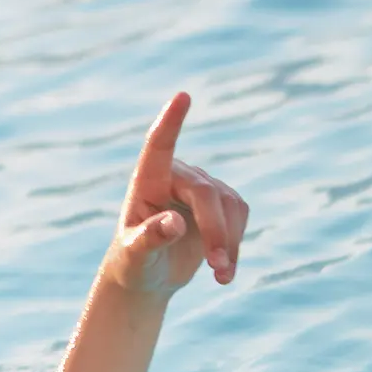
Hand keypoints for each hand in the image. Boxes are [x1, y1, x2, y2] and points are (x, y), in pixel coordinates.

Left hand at [102, 93, 249, 296]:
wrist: (147, 274)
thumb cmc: (131, 262)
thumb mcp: (134, 256)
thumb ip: (149, 239)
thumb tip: (175, 223)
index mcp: (146, 182)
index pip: (158, 146)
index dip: (171, 122)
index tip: (182, 96)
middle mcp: (175, 176)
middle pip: (208, 193)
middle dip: (215, 231)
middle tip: (217, 266)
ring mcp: (201, 187)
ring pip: (231, 205)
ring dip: (229, 242)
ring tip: (219, 275)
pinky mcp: (221, 203)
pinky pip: (240, 217)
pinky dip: (236, 245)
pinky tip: (224, 271)